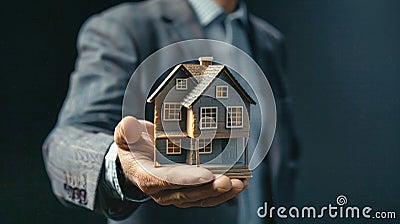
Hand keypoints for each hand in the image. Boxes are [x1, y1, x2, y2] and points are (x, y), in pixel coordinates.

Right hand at [114, 116, 247, 207]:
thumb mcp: (125, 136)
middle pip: (189, 193)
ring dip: (222, 192)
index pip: (168, 181)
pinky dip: (223, 191)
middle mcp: (163, 190)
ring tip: (240, 183)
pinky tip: (239, 183)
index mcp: (147, 177)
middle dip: (211, 188)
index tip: (206, 175)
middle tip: (229, 180)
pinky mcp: (189, 191)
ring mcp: (177, 193)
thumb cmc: (133, 147)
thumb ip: (126, 131)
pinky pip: (207, 195)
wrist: (137, 159)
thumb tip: (129, 124)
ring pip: (201, 197)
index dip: (187, 179)